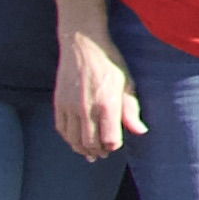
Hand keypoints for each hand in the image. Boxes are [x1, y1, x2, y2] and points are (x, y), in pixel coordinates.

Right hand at [55, 28, 138, 159]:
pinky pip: (61, 129)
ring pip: (73, 139)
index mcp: (107, 103)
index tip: (116, 143)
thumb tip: (140, 131)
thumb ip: (131, 109)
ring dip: (81, 148)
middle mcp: (86, 108)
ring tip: (89, 152)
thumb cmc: (109, 63)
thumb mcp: (127, 82)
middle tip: (103, 154)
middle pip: (89, 143)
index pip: (109, 139)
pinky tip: (75, 140)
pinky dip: (68, 138)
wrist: (82, 46)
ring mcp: (69, 106)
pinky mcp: (58, 103)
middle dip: (98, 151)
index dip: (113, 146)